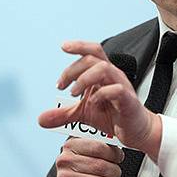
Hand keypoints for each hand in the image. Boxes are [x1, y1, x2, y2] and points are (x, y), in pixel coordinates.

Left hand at [38, 41, 161, 159]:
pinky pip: (116, 90)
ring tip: (74, 93)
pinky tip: (92, 104)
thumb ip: (63, 114)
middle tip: (61, 85)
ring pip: (104, 68)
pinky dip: (101, 94)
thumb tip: (41, 119)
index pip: (92, 51)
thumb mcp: (83, 114)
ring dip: (85, 78)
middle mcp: (112, 75)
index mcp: (102, 73)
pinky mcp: (128, 100)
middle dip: (72, 69)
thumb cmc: (112, 116)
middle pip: (92, 58)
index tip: (63, 47)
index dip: (79, 45)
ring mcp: (121, 86)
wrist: (135, 131)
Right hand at [55, 138, 123, 176]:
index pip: (99, 147)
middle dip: (114, 173)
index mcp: (71, 145)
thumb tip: (118, 150)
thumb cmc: (83, 172)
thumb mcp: (88, 154)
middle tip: (115, 175)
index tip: (118, 158)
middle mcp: (65, 160)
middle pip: (101, 166)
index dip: (114, 154)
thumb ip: (102, 148)